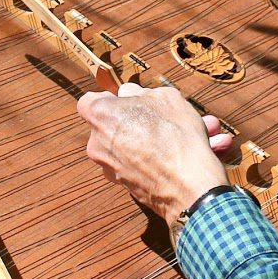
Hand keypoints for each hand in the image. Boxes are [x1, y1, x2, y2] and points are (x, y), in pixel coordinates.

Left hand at [77, 83, 232, 222]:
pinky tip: (180, 154)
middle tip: (163, 116)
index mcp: (102, 115)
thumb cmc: (176, 136)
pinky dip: (153, 158)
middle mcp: (97, 142)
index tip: (128, 99)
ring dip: (152, 139)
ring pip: (130, 145)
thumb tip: (131, 95)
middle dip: (137, 119)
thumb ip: (142, 92)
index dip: (109, 98)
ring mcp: (108, 167)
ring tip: (184, 135)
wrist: (187, 185)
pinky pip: (137, 163)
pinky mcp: (123, 185)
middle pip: (112, 124)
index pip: (89, 101)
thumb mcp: (165, 97)